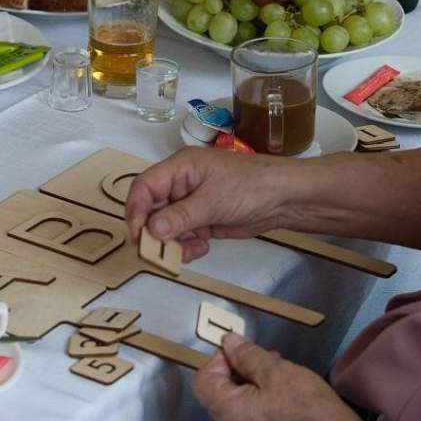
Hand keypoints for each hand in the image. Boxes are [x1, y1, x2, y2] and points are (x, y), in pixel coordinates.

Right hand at [125, 148, 301, 261]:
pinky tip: (201, 247)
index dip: (135, 210)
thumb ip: (179, 216)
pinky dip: (187, 245)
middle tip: (158, 252)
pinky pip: (184, 235)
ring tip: (188, 251)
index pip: (144, 186)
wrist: (285, 198)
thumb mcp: (212, 201)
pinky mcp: (204, 219)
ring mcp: (193, 202)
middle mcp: (182, 184)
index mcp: (180, 168)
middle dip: (155, 232)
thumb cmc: (250, 187)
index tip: (138, 235)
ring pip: (167, 226)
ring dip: (173, 242)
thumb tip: (150, 230)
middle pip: (153, 209)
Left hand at [192, 333, 363, 420]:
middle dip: (236, 369)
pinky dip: (256, 400)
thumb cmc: (306, 406)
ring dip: (248, 383)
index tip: (242, 351)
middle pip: (216, 392)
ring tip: (277, 371)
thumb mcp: (276, 371)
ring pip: (233, 403)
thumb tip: (228, 342)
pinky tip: (280, 391)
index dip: (218, 359)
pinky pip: (246, 417)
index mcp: (226, 412)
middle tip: (265, 358)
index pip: (202, 380)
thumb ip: (247, 355)